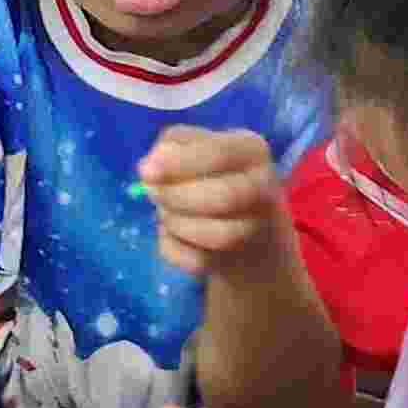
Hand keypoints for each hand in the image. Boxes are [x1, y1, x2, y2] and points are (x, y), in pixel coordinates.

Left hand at [140, 127, 293, 280]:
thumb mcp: (194, 147)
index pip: (220, 153)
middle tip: (154, 194)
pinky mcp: (239, 260)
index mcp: (251, 149)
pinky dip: (174, 248)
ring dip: (176, 223)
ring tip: (166, 212)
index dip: (179, 163)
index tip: (144, 171)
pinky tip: (175, 235)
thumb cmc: (210, 174)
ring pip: (218, 236)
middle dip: (176, 197)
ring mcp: (257, 227)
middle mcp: (263, 187)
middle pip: (223, 196)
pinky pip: (199, 261)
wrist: (241, 224)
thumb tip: (149, 168)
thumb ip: (171, 146)